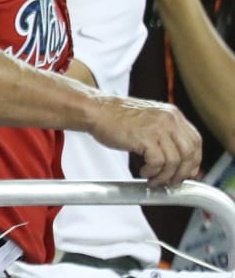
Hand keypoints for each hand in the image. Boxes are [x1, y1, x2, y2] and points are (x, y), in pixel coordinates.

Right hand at [85, 93, 200, 186]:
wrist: (95, 109)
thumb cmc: (116, 116)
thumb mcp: (149, 120)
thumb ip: (166, 135)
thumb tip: (179, 160)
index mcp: (172, 114)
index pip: (195, 141)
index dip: (193, 161)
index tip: (187, 172)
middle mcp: (168, 119)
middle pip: (189, 153)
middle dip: (182, 172)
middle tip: (170, 181)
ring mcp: (157, 128)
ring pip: (174, 161)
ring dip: (164, 176)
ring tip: (152, 178)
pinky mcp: (145, 138)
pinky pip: (158, 163)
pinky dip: (152, 172)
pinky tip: (143, 171)